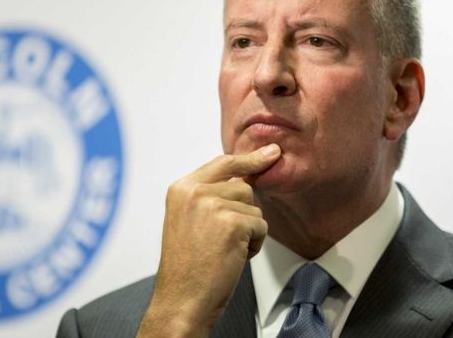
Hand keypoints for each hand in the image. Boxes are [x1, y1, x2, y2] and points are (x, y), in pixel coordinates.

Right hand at [137, 144, 280, 337]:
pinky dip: (253, 245)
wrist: (181, 300)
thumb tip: (245, 179)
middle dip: (244, 214)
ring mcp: (212, 205)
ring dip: (248, 231)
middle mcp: (194, 191)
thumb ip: (209, 196)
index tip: (271, 153)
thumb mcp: (188, 220)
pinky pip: (261, 226)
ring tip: (224, 250)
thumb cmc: (187, 268)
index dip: (249, 159)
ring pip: (254, 208)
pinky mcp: (232, 223)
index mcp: (181, 189)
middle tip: (221, 241)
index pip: (223, 163)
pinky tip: (232, 257)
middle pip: (244, 187)